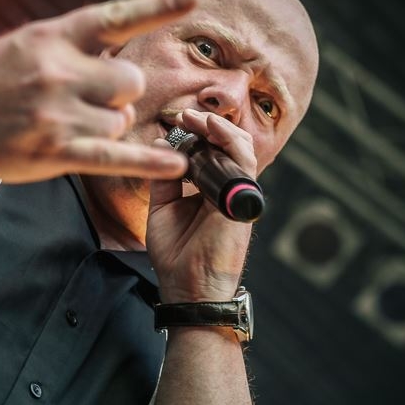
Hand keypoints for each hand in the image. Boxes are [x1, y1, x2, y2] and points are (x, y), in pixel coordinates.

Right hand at [0, 0, 194, 182]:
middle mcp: (58, 70)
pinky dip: (147, 162)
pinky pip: (114, 156)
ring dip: (107, 127)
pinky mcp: (52, 151)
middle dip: (120, 93)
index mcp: (52, 36)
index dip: (157, 7)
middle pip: (130, 81)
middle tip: (90, 100)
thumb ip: (71, 49)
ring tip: (68, 126)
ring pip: (121, 121)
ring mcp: (56, 112)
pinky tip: (176, 166)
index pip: (115, 18)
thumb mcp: (24, 46)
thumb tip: (119, 57)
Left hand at [146, 109, 257, 301]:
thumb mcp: (162, 209)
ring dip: (217, 128)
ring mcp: (237, 194)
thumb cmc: (176, 257)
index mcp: (209, 191)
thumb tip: (163, 144)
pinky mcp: (242, 200)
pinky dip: (229, 139)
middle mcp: (227, 190)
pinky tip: (210, 128)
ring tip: (195, 119)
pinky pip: (242, 160)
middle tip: (184, 116)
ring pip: (239, 147)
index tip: (177, 122)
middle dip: (206, 126)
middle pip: (226, 145)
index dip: (196, 134)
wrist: (188, 289)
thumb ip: (164, 179)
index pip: (210, 152)